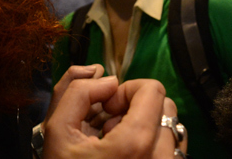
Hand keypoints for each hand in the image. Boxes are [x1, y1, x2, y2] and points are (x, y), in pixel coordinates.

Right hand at [43, 78, 182, 158]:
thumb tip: (108, 80)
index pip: (153, 90)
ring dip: (147, 127)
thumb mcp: (58, 131)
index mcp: (135, 144)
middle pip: (165, 106)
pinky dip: (154, 146)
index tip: (107, 108)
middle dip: (136, 108)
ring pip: (171, 129)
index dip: (127, 90)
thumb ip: (78, 92)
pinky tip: (128, 158)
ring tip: (119, 146)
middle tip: (109, 127)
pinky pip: (174, 151)